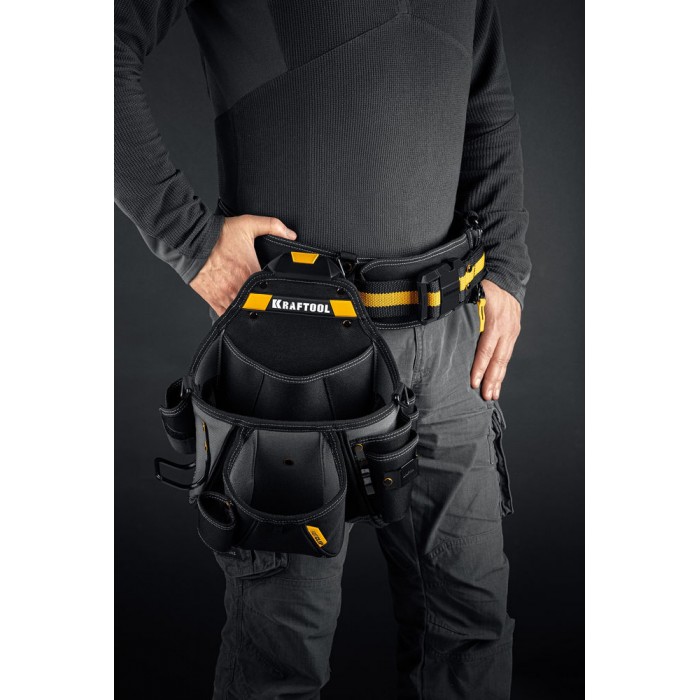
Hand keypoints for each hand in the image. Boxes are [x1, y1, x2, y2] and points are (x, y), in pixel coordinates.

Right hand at [190, 215, 296, 315]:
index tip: (278, 290)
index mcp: (251, 272)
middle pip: (258, 304)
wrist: (192, 241)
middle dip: (263, 303)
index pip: (270, 288)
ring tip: (253, 306)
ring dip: (249, 310)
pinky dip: (233, 316)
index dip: (276, 291)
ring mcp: (226, 296)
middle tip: (267, 301)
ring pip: (243, 312)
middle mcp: (240, 287)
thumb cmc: (218, 235)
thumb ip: (273, 226)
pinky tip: (238, 313)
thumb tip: (291, 234)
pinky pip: (226, 316)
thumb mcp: (249, 224)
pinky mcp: (214, 301)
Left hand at [470, 279, 521, 400]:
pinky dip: (502, 369)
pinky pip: (507, 354)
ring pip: (504, 359)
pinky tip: (497, 382)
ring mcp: (512, 331)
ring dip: (498, 379)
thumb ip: (461, 310)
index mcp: (494, 319)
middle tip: (485, 396)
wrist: (507, 276)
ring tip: (492, 395)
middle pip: (498, 359)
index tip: (474, 382)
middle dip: (491, 379)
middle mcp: (506, 328)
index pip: (486, 349)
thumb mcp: (471, 293)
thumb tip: (441, 321)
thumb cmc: (485, 285)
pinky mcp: (514, 333)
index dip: (480, 367)